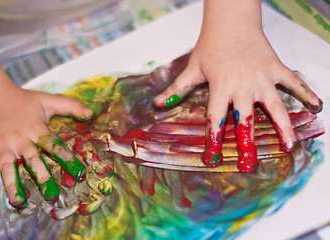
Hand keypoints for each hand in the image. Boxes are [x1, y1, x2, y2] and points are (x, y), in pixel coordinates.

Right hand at [0, 86, 92, 206]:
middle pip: (33, 160)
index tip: (79, 173)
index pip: (55, 146)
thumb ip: (70, 106)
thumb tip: (91, 112)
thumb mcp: (47, 100)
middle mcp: (20, 139)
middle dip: (42, 177)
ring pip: (8, 167)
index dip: (68, 159)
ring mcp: (2, 145)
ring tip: (19, 201)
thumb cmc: (22, 99)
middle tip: (52, 195)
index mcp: (37, 129)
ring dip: (13, 184)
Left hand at [153, 0, 321, 172]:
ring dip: (283, 127)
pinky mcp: (276, 68)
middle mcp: (243, 86)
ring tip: (289, 146)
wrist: (231, 20)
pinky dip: (307, 93)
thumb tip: (157, 104)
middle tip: (249, 165)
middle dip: (247, 143)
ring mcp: (262, 78)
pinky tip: (317, 107)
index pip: (216, 119)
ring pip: (275, 106)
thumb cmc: (211, 45)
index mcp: (221, 87)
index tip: (211, 159)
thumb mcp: (192, 68)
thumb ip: (177, 89)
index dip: (213, 140)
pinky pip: (294, 83)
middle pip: (246, 119)